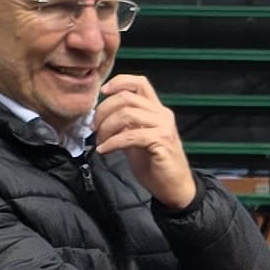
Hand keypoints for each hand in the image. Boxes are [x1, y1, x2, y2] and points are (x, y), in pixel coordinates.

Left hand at [92, 73, 196, 208]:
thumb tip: (101, 117)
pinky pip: (129, 136)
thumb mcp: (136, 139)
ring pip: (126, 114)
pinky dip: (112, 143)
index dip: (119, 82)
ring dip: (106, 128)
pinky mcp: (160, 142)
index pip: (139, 82)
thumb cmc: (155, 165)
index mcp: (157, 110)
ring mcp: (163, 127)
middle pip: (126, 97)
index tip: (102, 93)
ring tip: (100, 141)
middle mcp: (162, 114)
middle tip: (95, 128)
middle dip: (103, 111)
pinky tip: (105, 151)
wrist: (174, 188)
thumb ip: (125, 125)